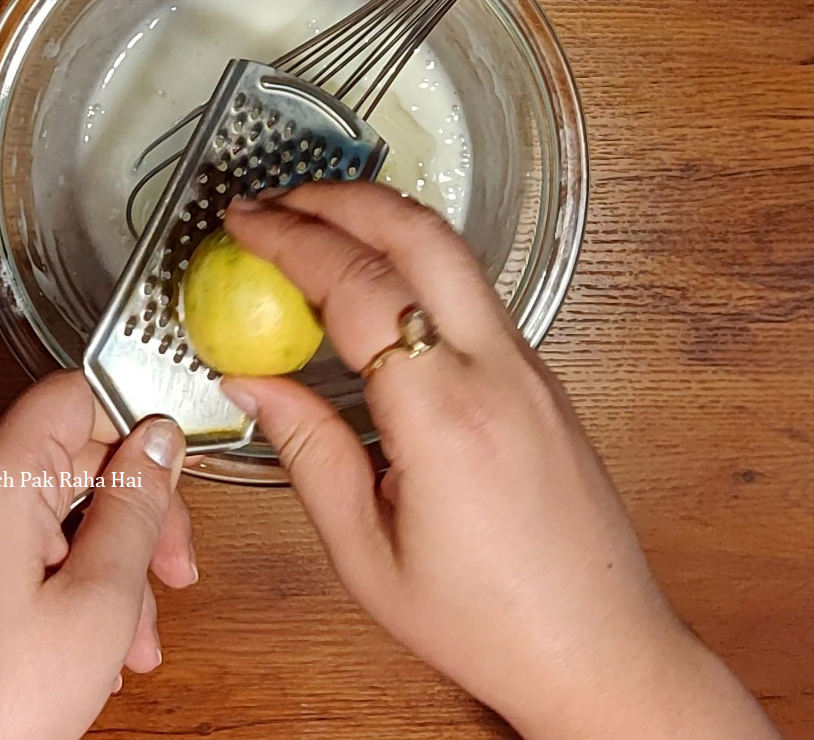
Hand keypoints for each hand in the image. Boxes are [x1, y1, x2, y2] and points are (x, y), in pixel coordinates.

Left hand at [0, 371, 194, 739]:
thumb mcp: (99, 600)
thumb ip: (135, 507)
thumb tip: (158, 441)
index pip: (72, 396)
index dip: (131, 422)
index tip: (171, 468)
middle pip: (71, 459)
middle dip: (134, 512)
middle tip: (172, 566)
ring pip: (55, 514)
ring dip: (110, 560)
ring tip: (137, 634)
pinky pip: (24, 552)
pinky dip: (71, 582)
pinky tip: (100, 643)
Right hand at [222, 183, 779, 739]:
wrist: (600, 649)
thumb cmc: (485, 621)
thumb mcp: (366, 553)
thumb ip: (305, 451)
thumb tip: (249, 382)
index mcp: (446, 415)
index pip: (358, 286)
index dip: (291, 239)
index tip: (244, 221)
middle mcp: (497, 368)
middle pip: (421, 233)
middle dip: (340, 196)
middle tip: (276, 196)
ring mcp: (527, 363)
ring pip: (452, 250)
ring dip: (379, 217)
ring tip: (314, 219)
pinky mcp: (538, 372)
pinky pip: (468, 287)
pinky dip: (411, 256)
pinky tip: (371, 275)